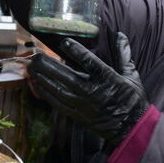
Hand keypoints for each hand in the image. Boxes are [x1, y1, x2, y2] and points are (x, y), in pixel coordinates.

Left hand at [28, 32, 147, 147]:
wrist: (130, 128)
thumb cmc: (132, 100)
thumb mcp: (131, 75)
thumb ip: (123, 54)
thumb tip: (119, 34)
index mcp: (108, 79)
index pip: (90, 62)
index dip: (76, 52)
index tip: (64, 42)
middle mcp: (93, 91)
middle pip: (66, 76)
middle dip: (49, 66)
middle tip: (36, 55)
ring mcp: (83, 104)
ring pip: (59, 90)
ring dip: (43, 78)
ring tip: (31, 67)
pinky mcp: (77, 115)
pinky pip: (58, 104)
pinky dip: (46, 94)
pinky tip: (36, 84)